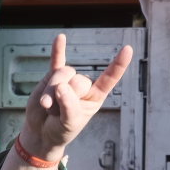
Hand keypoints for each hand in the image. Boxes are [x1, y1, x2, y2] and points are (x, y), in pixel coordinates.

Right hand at [19, 32, 132, 163]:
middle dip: (63, 97)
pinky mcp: (52, 77)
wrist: (41, 131)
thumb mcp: (69, 124)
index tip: (128, 49)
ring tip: (46, 107)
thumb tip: (61, 86)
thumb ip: (68, 106)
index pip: (109, 79)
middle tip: (56, 112)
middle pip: (77, 80)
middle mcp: (84, 86)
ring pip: (62, 74)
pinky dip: (58, 50)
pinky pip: (56, 61)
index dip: (118, 65)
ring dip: (50, 92)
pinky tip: (60, 37)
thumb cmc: (60, 130)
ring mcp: (68, 79)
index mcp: (95, 97)